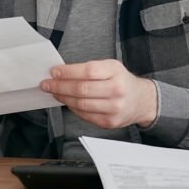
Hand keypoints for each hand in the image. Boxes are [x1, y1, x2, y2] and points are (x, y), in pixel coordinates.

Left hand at [41, 60, 157, 129]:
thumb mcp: (111, 67)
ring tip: (54, 92)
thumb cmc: (121, 81)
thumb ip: (90, 69)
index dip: (68, 72)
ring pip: (81, 104)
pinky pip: (85, 115)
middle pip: (82, 89)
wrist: (141, 101)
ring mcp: (114, 108)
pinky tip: (67, 102)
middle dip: (60, 86)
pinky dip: (72, 108)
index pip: (88, 71)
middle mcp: (117, 90)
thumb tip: (61, 73)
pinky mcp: (109, 122)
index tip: (54, 72)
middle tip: (47, 84)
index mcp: (116, 72)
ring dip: (63, 98)